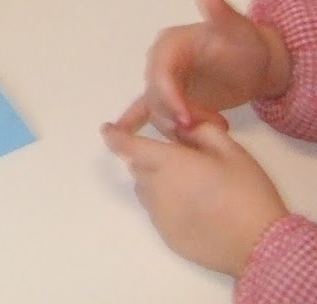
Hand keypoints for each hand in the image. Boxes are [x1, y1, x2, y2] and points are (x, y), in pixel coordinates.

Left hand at [102, 120, 287, 277]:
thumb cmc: (247, 192)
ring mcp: (159, 215)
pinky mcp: (167, 236)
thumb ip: (200, 131)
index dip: (114, 136)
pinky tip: (196, 211)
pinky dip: (168, 206)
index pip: (128, 146)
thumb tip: (178, 125)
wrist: (261, 245)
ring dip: (157, 183)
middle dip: (150, 159)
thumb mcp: (231, 150)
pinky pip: (157, 214)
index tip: (107, 130)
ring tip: (192, 188)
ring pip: (146, 190)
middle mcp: (155, 188)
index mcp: (168, 163)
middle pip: (138, 167)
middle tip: (181, 163)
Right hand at [115, 0, 291, 137]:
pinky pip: (144, 109)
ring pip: (156, 111)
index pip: (162, 75)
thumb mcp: (237, 28)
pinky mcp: (168, 97)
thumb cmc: (244, 44)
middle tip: (211, 127)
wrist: (254, 62)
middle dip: (179, 116)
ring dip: (179, 126)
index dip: (171, 97)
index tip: (189, 118)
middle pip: (156, 97)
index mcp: (169, 45)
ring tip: (215, 128)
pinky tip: (120, 136)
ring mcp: (163, 81)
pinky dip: (132, 121)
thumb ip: (220, 12)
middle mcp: (160, 63)